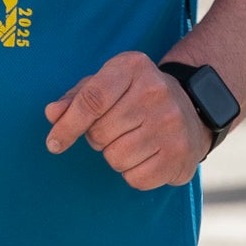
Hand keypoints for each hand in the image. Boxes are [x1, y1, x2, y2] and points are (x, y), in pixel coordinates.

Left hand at [44, 52, 211, 190]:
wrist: (193, 106)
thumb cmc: (137, 96)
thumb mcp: (108, 83)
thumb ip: (77, 97)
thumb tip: (52, 114)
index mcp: (133, 67)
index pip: (92, 99)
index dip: (67, 125)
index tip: (54, 143)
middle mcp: (156, 91)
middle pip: (100, 133)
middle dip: (98, 138)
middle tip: (116, 129)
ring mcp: (171, 123)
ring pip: (116, 159)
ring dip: (115, 156)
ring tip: (133, 141)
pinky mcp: (180, 153)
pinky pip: (135, 179)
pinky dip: (134, 173)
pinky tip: (147, 156)